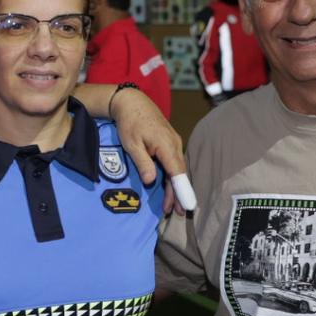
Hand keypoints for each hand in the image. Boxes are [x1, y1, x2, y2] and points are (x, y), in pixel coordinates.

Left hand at [108, 89, 188, 214]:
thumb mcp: (132, 144)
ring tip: (173, 206)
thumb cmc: (129, 123)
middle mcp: (174, 144)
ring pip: (177, 169)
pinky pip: (174, 163)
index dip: (182, 190)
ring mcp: (174, 143)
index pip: (178, 172)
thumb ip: (142, 163)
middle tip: (178, 212)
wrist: (132, 102)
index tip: (187, 206)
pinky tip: (170, 188)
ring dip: (175, 187)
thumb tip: (151, 180)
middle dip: (179, 193)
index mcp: (166, 145)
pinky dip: (173, 176)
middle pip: (179, 173)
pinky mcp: (170, 143)